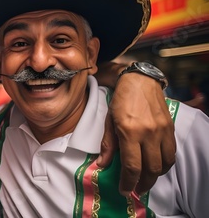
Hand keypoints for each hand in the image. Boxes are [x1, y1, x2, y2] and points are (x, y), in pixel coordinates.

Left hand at [97, 72, 175, 195]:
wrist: (141, 81)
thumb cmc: (121, 100)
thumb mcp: (108, 121)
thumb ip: (107, 144)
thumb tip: (102, 164)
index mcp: (130, 132)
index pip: (132, 166)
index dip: (128, 182)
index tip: (124, 190)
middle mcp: (149, 133)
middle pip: (151, 169)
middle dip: (143, 183)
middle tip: (135, 189)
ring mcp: (162, 131)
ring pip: (164, 164)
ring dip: (155, 176)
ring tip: (145, 180)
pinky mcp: (170, 129)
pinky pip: (171, 153)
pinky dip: (164, 164)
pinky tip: (156, 166)